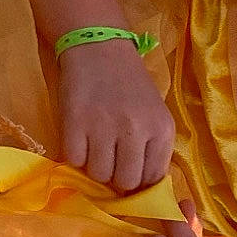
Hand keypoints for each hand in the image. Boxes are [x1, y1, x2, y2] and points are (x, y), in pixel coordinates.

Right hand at [58, 37, 174, 192]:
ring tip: (95, 146)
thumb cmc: (129, 85)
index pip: (152, 179)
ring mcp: (105, 127)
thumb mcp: (154, 114)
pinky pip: (74, 160)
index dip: (139, 183)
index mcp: (161, 129)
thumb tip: (139, 189)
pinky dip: (75, 156)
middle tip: (110, 160)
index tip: (128, 174)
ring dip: (94, 167)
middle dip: (116, 178)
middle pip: (126, 182)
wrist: (99, 47)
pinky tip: (80, 139)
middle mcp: (136, 130)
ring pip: (99, 174)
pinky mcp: (75, 122)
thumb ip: (152, 149)